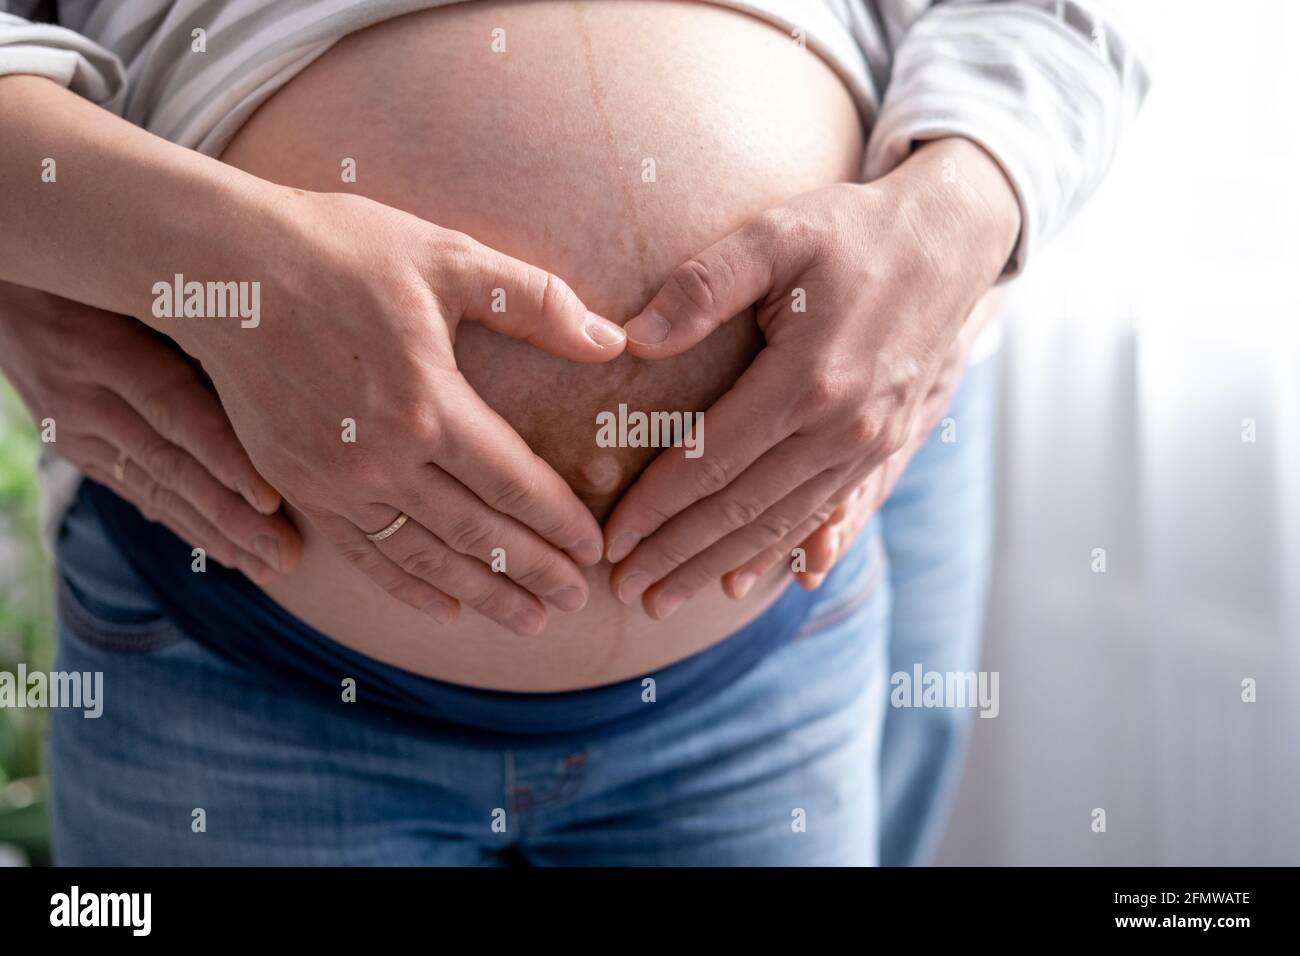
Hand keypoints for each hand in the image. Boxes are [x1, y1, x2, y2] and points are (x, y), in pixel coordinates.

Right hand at [0, 283, 300, 581]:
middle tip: (287, 557)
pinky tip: (219, 549)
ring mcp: (71, 426)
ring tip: (266, 568)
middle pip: (170, 465)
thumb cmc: (90, 261)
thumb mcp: (128, 275)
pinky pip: (132, 487)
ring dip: (213, 533)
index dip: (225, 458)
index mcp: (100, 347)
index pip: (175, 412)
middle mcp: (81, 396)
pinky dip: (179, 520)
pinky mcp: (68, 443)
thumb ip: (187, 315)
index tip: (272, 501)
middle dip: (232, 518)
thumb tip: (273, 358)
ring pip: (153, 488)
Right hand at [173, 191, 627, 635]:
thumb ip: (535, 303)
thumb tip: (612, 340)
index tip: (594, 550)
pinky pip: (365, 554)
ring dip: (483, 594)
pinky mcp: (299, 486)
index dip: (560, 523)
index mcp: (430, 404)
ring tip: (528, 623)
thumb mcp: (447, 258)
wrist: (221, 268)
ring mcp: (336, 481)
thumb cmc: (340, 252)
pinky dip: (409, 587)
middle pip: (479, 534)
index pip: (515, 484)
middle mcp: (384, 458)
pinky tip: (446, 609)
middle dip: (534, 572)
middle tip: (576, 601)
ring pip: (426, 558)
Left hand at [603, 138, 1019, 618]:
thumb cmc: (854, 232)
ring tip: (668, 601)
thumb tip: (634, 339)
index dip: (656, 506)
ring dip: (722, 566)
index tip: (612, 540)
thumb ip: (703, 285)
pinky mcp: (888, 448)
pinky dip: (791, 552)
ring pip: (783, 524)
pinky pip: (831, 513)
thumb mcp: (777, 234)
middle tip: (627, 591)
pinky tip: (760, 580)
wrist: (953, 241)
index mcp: (807, 382)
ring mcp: (871, 446)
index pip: (710, 462)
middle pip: (742, 510)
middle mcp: (843, 430)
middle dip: (678, 554)